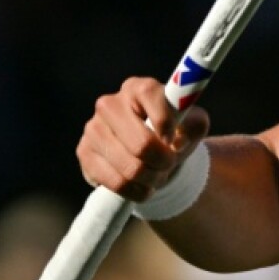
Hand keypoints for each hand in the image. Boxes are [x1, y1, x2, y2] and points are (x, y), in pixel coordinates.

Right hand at [76, 77, 210, 201]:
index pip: (151, 96)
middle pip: (142, 144)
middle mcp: (110, 104)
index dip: (167, 122)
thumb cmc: (175, 133)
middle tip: (170, 164)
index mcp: (138, 88)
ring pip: (131, 168)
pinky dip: (136, 191)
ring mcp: (93, 128)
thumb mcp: (194, 125)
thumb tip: (178, 141)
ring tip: (159, 176)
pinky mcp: (84, 153)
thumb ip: (193, 126)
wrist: (150, 154)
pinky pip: (115, 183)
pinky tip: (143, 186)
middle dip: (164, 161)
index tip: (175, 141)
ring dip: (153, 179)